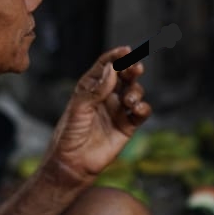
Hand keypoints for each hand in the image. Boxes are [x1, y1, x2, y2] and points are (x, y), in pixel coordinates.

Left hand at [46, 46, 151, 181]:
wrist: (73, 163)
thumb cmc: (69, 134)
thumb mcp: (79, 108)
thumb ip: (96, 89)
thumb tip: (112, 69)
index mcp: (90, 88)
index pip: (105, 66)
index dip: (116, 57)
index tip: (126, 51)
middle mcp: (105, 96)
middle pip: (124, 76)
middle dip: (131, 70)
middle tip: (136, 68)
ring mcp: (117, 111)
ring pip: (134, 92)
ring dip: (136, 92)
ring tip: (129, 102)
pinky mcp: (127, 126)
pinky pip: (141, 113)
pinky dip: (143, 109)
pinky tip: (138, 110)